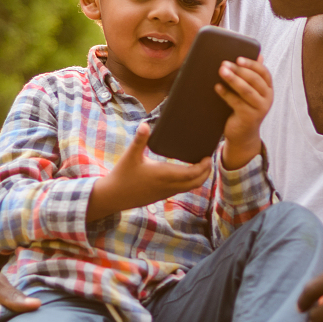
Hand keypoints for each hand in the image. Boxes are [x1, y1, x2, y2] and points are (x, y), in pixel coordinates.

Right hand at [87, 122, 211, 220]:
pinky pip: (182, 190)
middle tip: (208, 159)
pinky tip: (186, 172)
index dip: (203, 167)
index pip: (191, 173)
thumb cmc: (122, 175)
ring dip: (199, 178)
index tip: (208, 156)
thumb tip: (145, 124)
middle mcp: (168, 186)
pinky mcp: (162, 196)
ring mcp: (166, 193)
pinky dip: (189, 182)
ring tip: (201, 164)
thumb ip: (140, 140)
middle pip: (196, 183)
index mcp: (163, 175)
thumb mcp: (130, 156)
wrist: (113, 197)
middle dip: (206, 172)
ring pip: (190, 187)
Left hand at [215, 55, 272, 169]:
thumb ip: (253, 75)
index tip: (238, 58)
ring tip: (221, 71)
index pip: (264, 73)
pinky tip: (217, 87)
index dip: (252, 64)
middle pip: (254, 80)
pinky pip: (237, 103)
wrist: (243, 134)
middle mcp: (267, 99)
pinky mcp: (249, 118)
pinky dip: (226, 94)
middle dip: (239, 70)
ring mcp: (260, 109)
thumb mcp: (251, 92)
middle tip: (224, 63)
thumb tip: (259, 54)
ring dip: (233, 79)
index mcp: (268, 89)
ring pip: (246, 91)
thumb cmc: (245, 108)